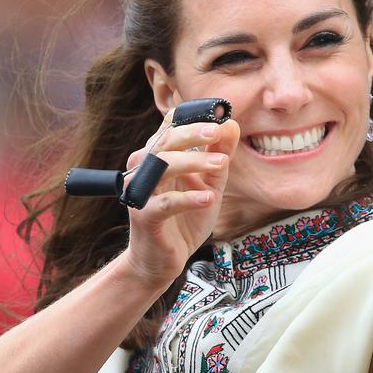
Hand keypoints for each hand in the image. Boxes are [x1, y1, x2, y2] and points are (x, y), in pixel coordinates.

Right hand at [122, 109, 239, 286]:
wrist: (163, 260)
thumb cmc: (183, 219)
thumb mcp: (208, 184)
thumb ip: (218, 156)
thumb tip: (231, 124)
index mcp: (159, 157)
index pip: (171, 126)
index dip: (193, 115)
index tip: (220, 111)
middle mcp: (145, 169)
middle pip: (165, 141)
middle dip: (192, 132)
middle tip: (218, 130)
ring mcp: (141, 192)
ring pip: (162, 166)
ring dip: (193, 162)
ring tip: (221, 163)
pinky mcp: (144, 217)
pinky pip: (165, 203)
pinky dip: (188, 199)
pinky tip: (208, 198)